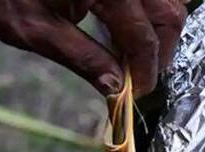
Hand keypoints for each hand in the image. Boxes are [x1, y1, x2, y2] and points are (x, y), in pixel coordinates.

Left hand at [0, 0, 186, 95]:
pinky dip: (147, 7)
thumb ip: (83, 58)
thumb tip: (117, 86)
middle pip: (168, 13)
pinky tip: (127, 22)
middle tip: (143, 72)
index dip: (147, 70)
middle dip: (161, 47)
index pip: (143, 38)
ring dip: (158, 25)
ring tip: (135, 47)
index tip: (139, 91)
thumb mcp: (36, 29)